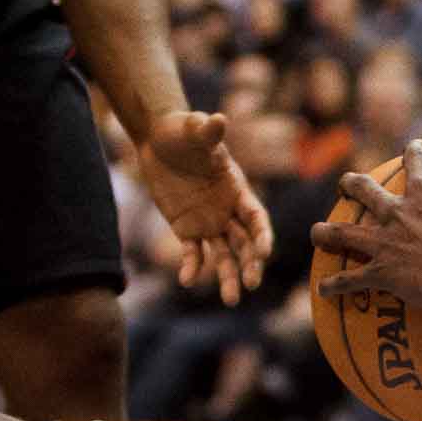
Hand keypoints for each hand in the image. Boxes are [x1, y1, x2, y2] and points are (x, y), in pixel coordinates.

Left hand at [140, 111, 274, 306]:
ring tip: (231, 300)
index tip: (262, 253)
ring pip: (225, 255)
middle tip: (251, 284)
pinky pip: (194, 253)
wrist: (158, 141)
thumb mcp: (194, 130)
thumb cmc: (182, 131)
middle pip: (245, 243)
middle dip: (250, 265)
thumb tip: (218, 120)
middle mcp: (229, 211)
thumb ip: (207, 131)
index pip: (257, 219)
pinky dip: (193, 267)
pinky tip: (187, 280)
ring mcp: (210, 223)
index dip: (262, 236)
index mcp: (239, 190)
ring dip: (229, 277)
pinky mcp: (187, 230)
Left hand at [311, 139, 421, 310]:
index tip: (412, 145)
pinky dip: (336, 287)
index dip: (413, 152)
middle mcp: (396, 214)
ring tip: (316, 234)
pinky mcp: (378, 273)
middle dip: (353, 185)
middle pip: (366, 191)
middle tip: (346, 183)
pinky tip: (322, 293)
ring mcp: (383, 243)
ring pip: (345, 233)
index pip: (416, 164)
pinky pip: (351, 281)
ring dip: (328, 234)